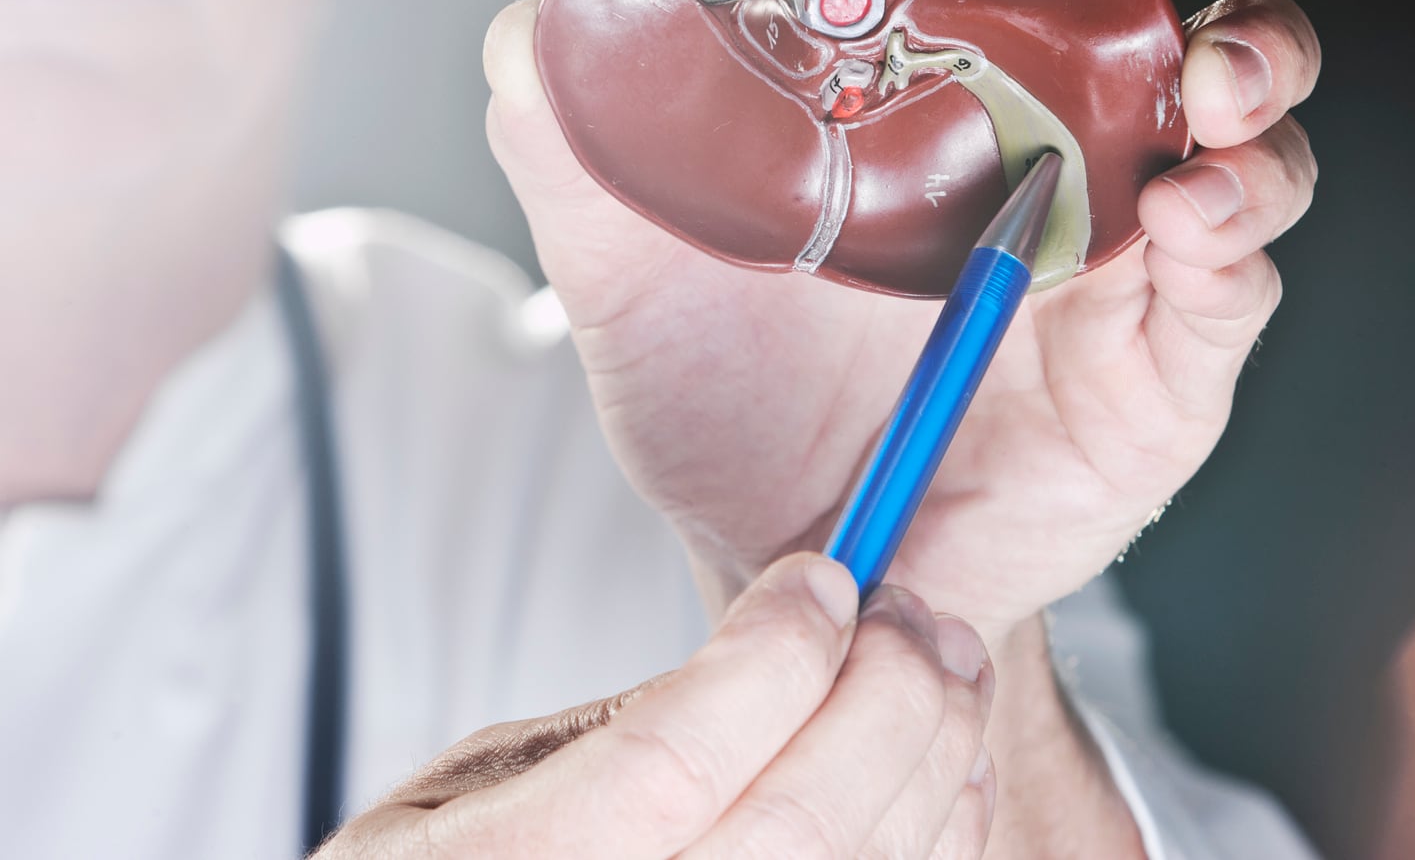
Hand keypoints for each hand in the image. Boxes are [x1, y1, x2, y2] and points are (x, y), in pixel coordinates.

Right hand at [321, 554, 994, 858]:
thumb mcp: (466, 793)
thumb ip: (610, 734)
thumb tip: (769, 654)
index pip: (669, 763)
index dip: (770, 656)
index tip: (821, 580)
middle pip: (795, 822)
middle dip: (880, 694)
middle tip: (904, 616)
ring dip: (930, 760)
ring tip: (944, 674)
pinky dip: (938, 841)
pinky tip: (948, 777)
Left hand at [486, 0, 1317, 851]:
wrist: (780, 563)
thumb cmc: (717, 396)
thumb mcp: (630, 272)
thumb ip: (578, 148)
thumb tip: (527, 24)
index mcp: (949, 105)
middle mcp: (1058, 163)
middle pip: (1188, 36)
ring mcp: (1121, 267)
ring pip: (1248, 148)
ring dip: (1254, 111)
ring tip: (1211, 117)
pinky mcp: (1162, 371)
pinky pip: (1232, 288)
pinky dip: (1237, 241)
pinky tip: (1194, 227)